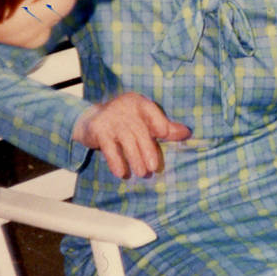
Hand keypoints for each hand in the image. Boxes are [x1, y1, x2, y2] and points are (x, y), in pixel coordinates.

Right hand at [73, 92, 191, 176]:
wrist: (89, 120)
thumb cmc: (124, 122)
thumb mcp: (143, 121)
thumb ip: (164, 127)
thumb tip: (186, 133)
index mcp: (138, 103)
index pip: (152, 112)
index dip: (160, 124)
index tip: (164, 135)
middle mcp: (124, 107)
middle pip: (140, 130)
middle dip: (147, 150)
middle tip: (153, 168)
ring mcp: (110, 118)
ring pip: (126, 141)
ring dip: (134, 158)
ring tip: (141, 172)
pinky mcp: (98, 129)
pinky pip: (109, 148)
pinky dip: (116, 161)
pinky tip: (121, 173)